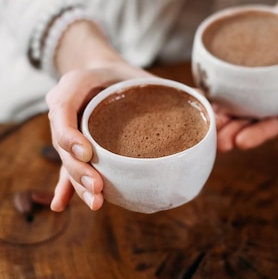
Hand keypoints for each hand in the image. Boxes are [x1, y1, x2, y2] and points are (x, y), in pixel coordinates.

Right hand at [47, 20, 151, 210]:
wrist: (103, 72)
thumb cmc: (123, 74)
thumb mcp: (139, 73)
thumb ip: (166, 91)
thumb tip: (216, 118)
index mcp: (75, 84)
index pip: (63, 109)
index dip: (70, 135)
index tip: (88, 154)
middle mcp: (65, 109)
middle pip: (63, 143)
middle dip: (78, 169)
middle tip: (97, 186)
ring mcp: (67, 130)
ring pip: (67, 160)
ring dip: (78, 184)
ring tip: (96, 201)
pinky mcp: (73, 148)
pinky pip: (67, 168)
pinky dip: (65, 187)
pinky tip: (61, 205)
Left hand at [216, 0, 277, 151]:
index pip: (269, 127)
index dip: (255, 136)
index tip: (241, 142)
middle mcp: (263, 101)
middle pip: (245, 121)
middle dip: (230, 133)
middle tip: (218, 142)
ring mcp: (249, 85)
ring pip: (229, 105)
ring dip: (217, 116)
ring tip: (206, 123)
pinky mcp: (236, 67)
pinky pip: (221, 81)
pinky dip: (210, 90)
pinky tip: (199, 95)